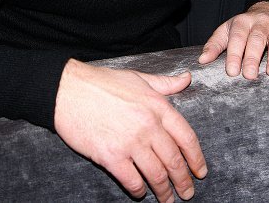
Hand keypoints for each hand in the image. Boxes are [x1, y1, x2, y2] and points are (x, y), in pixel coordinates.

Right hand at [54, 59, 206, 201]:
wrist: (68, 89)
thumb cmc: (102, 82)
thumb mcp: (138, 77)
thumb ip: (165, 83)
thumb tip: (187, 79)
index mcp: (157, 106)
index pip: (186, 137)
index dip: (196, 158)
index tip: (201, 171)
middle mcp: (148, 125)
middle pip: (174, 160)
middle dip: (183, 181)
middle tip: (187, 192)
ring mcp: (130, 142)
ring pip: (157, 175)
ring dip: (164, 191)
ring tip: (168, 199)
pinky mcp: (111, 156)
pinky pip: (132, 181)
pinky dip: (139, 190)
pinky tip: (140, 192)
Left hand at [199, 1, 268, 78]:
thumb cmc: (246, 26)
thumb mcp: (228, 30)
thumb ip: (215, 45)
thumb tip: (202, 60)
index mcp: (242, 22)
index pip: (237, 38)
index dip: (235, 54)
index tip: (232, 71)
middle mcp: (260, 23)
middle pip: (256, 40)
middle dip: (253, 58)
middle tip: (250, 76)